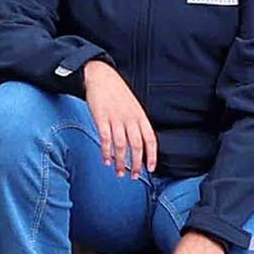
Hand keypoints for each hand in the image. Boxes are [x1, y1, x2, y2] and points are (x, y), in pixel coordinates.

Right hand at [81, 63, 159, 180]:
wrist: (101, 77)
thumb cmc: (118, 93)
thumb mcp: (133, 106)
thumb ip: (137, 123)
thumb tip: (140, 143)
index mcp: (140, 116)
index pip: (150, 139)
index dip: (151, 155)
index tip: (151, 168)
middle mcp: (130, 118)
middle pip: (137, 146)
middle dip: (136, 164)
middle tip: (134, 177)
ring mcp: (116, 119)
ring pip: (121, 145)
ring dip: (121, 162)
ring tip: (120, 173)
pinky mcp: (101, 118)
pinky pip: (105, 139)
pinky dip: (106, 152)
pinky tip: (106, 161)